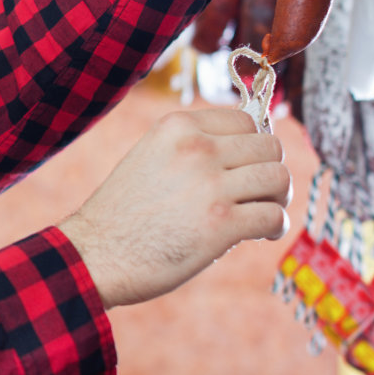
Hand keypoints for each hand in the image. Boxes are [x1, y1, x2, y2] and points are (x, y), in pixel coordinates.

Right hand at [57, 109, 290, 308]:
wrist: (95, 254)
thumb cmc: (123, 212)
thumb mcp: (151, 156)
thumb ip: (192, 147)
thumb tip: (247, 152)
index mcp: (178, 127)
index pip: (246, 120)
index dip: (253, 145)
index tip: (246, 167)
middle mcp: (198, 148)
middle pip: (269, 146)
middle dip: (268, 171)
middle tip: (258, 194)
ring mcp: (211, 185)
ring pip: (278, 178)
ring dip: (277, 198)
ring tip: (262, 212)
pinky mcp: (222, 224)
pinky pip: (274, 216)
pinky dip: (275, 226)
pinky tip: (260, 234)